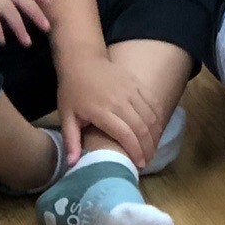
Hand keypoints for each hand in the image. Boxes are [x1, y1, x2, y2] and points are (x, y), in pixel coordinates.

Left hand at [56, 51, 161, 166]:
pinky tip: (157, 130)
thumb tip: (72, 164)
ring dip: (155, 135)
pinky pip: (153, 103)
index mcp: (102, 111)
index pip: (125, 135)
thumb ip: (71, 140)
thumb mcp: (66, 115)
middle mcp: (120, 101)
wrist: (82, 60)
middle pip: (141, 128)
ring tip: (152, 148)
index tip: (138, 164)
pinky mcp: (137, 83)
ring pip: (150, 117)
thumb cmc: (72, 90)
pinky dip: (158, 118)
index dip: (135, 152)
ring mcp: (131, 90)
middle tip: (147, 161)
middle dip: (147, 148)